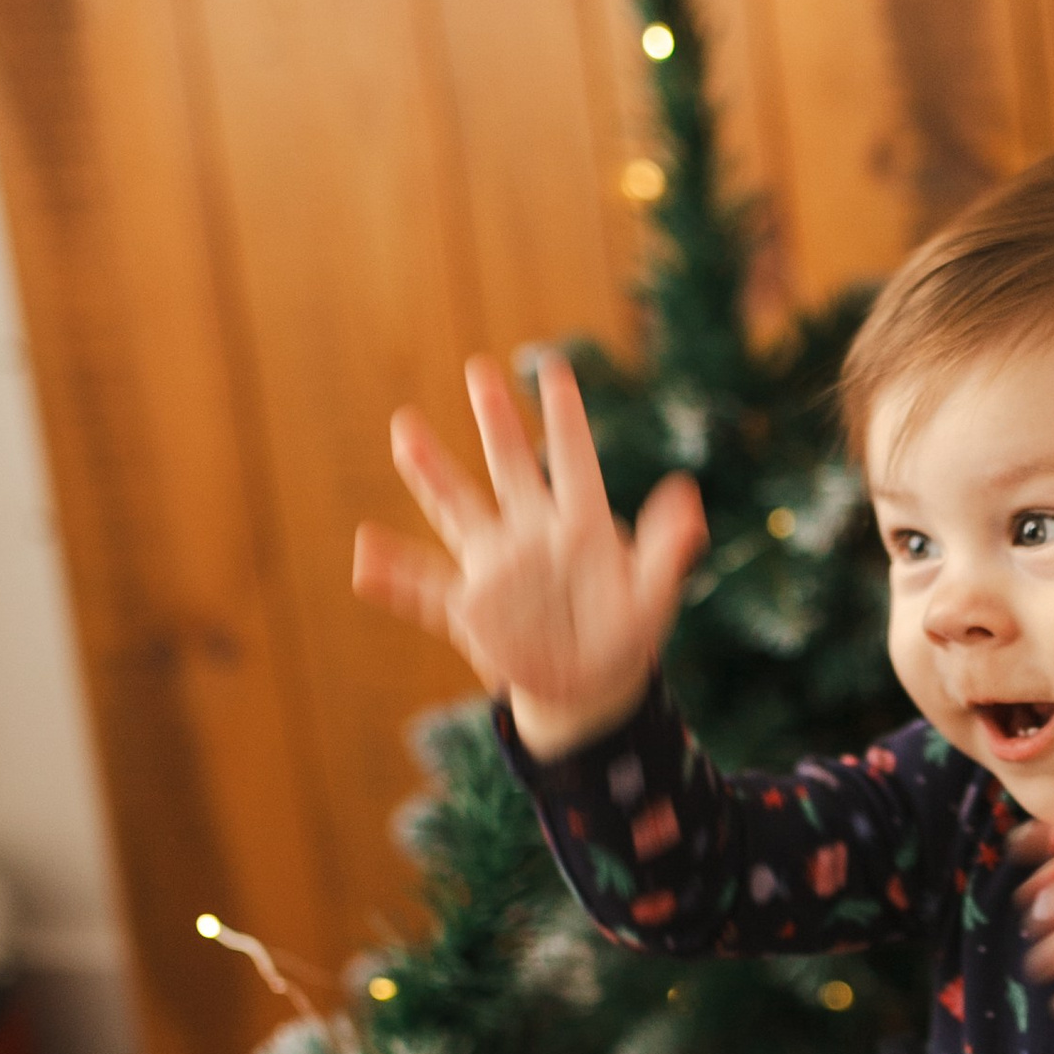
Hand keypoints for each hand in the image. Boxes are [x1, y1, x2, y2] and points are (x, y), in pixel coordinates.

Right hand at [352, 349, 706, 759]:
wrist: (587, 686)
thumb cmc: (624, 634)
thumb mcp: (654, 597)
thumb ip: (668, 549)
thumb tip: (689, 496)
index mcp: (581, 526)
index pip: (575, 460)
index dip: (565, 417)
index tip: (556, 368)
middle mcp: (532, 534)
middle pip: (511, 467)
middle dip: (496, 420)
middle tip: (480, 368)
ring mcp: (497, 568)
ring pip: (459, 510)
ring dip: (432, 473)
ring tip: (406, 429)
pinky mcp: (470, 609)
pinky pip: (426, 589)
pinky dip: (394, 577)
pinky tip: (364, 556)